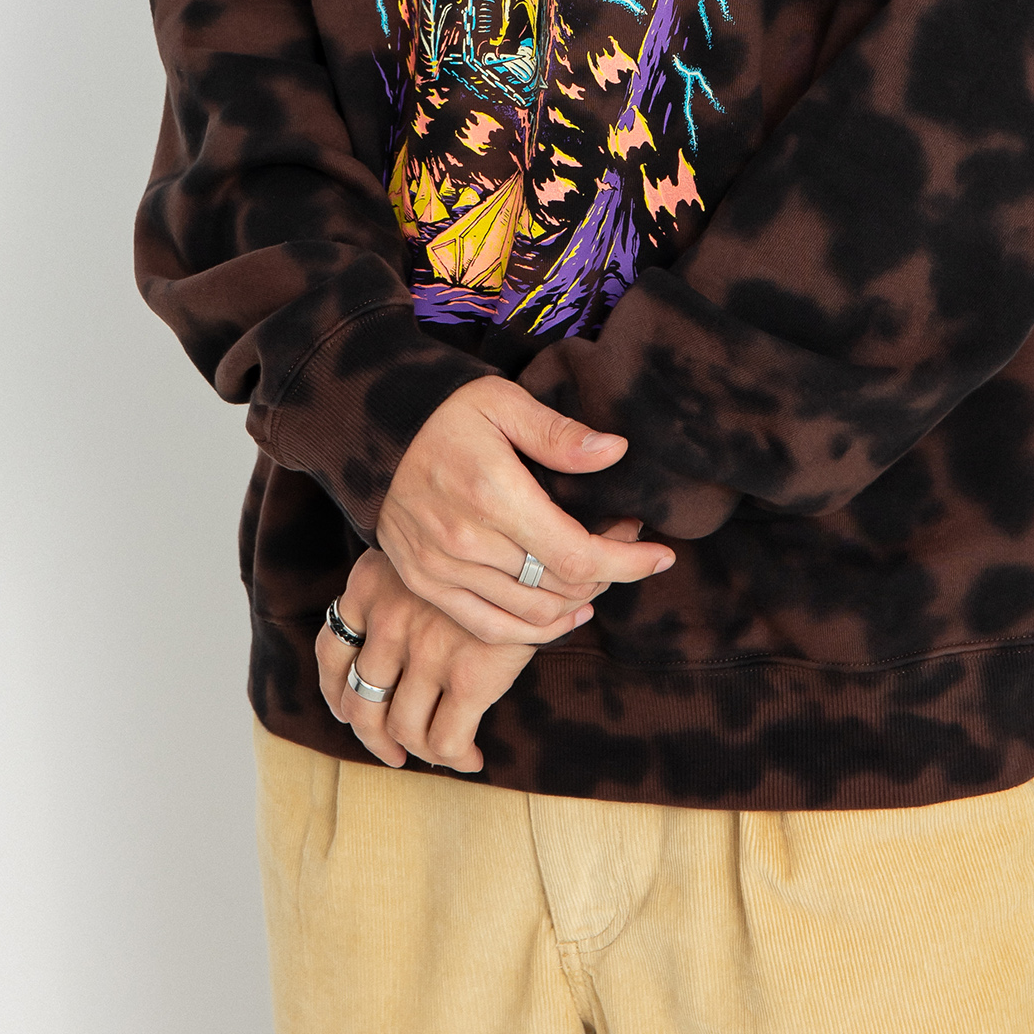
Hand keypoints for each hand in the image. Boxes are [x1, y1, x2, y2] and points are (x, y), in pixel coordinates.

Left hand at [315, 535, 636, 771]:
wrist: (543, 538)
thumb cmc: (486, 537)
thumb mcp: (425, 544)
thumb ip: (401, 583)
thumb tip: (378, 637)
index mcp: (369, 582)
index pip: (331, 648)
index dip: (337, 690)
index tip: (352, 708)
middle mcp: (388, 619)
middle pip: (359, 701)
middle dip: (372, 734)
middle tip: (391, 749)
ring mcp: (427, 650)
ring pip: (400, 727)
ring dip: (414, 749)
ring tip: (436, 751)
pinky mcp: (469, 676)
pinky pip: (445, 739)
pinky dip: (454, 757)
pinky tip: (471, 756)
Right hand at [376, 378, 673, 643]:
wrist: (373, 435)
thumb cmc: (447, 413)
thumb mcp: (504, 402)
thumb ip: (560, 434)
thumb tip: (616, 452)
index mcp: (493, 493)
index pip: (576, 555)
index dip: (627, 562)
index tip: (661, 554)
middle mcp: (465, 541)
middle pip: (560, 588)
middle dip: (608, 574)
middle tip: (625, 544)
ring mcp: (441, 569)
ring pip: (531, 616)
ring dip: (576, 602)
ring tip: (598, 574)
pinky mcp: (426, 585)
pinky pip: (491, 628)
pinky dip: (534, 630)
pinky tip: (563, 612)